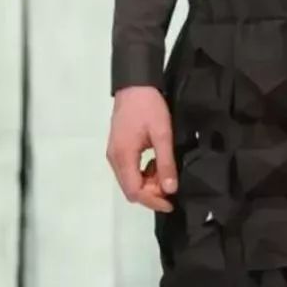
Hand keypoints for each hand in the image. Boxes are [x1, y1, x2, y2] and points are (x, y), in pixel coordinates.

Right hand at [106, 85, 177, 213]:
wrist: (135, 84)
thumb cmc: (149, 107)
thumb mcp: (162, 134)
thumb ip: (165, 163)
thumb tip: (170, 189)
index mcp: (123, 156)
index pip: (135, 191)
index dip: (153, 201)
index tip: (171, 201)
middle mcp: (115, 159)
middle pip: (131, 189)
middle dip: (152, 193)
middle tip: (171, 185)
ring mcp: (115, 154)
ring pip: (130, 181)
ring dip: (149, 183)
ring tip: (166, 173)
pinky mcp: (118, 149)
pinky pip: (130, 170)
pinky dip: (144, 173)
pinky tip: (157, 163)